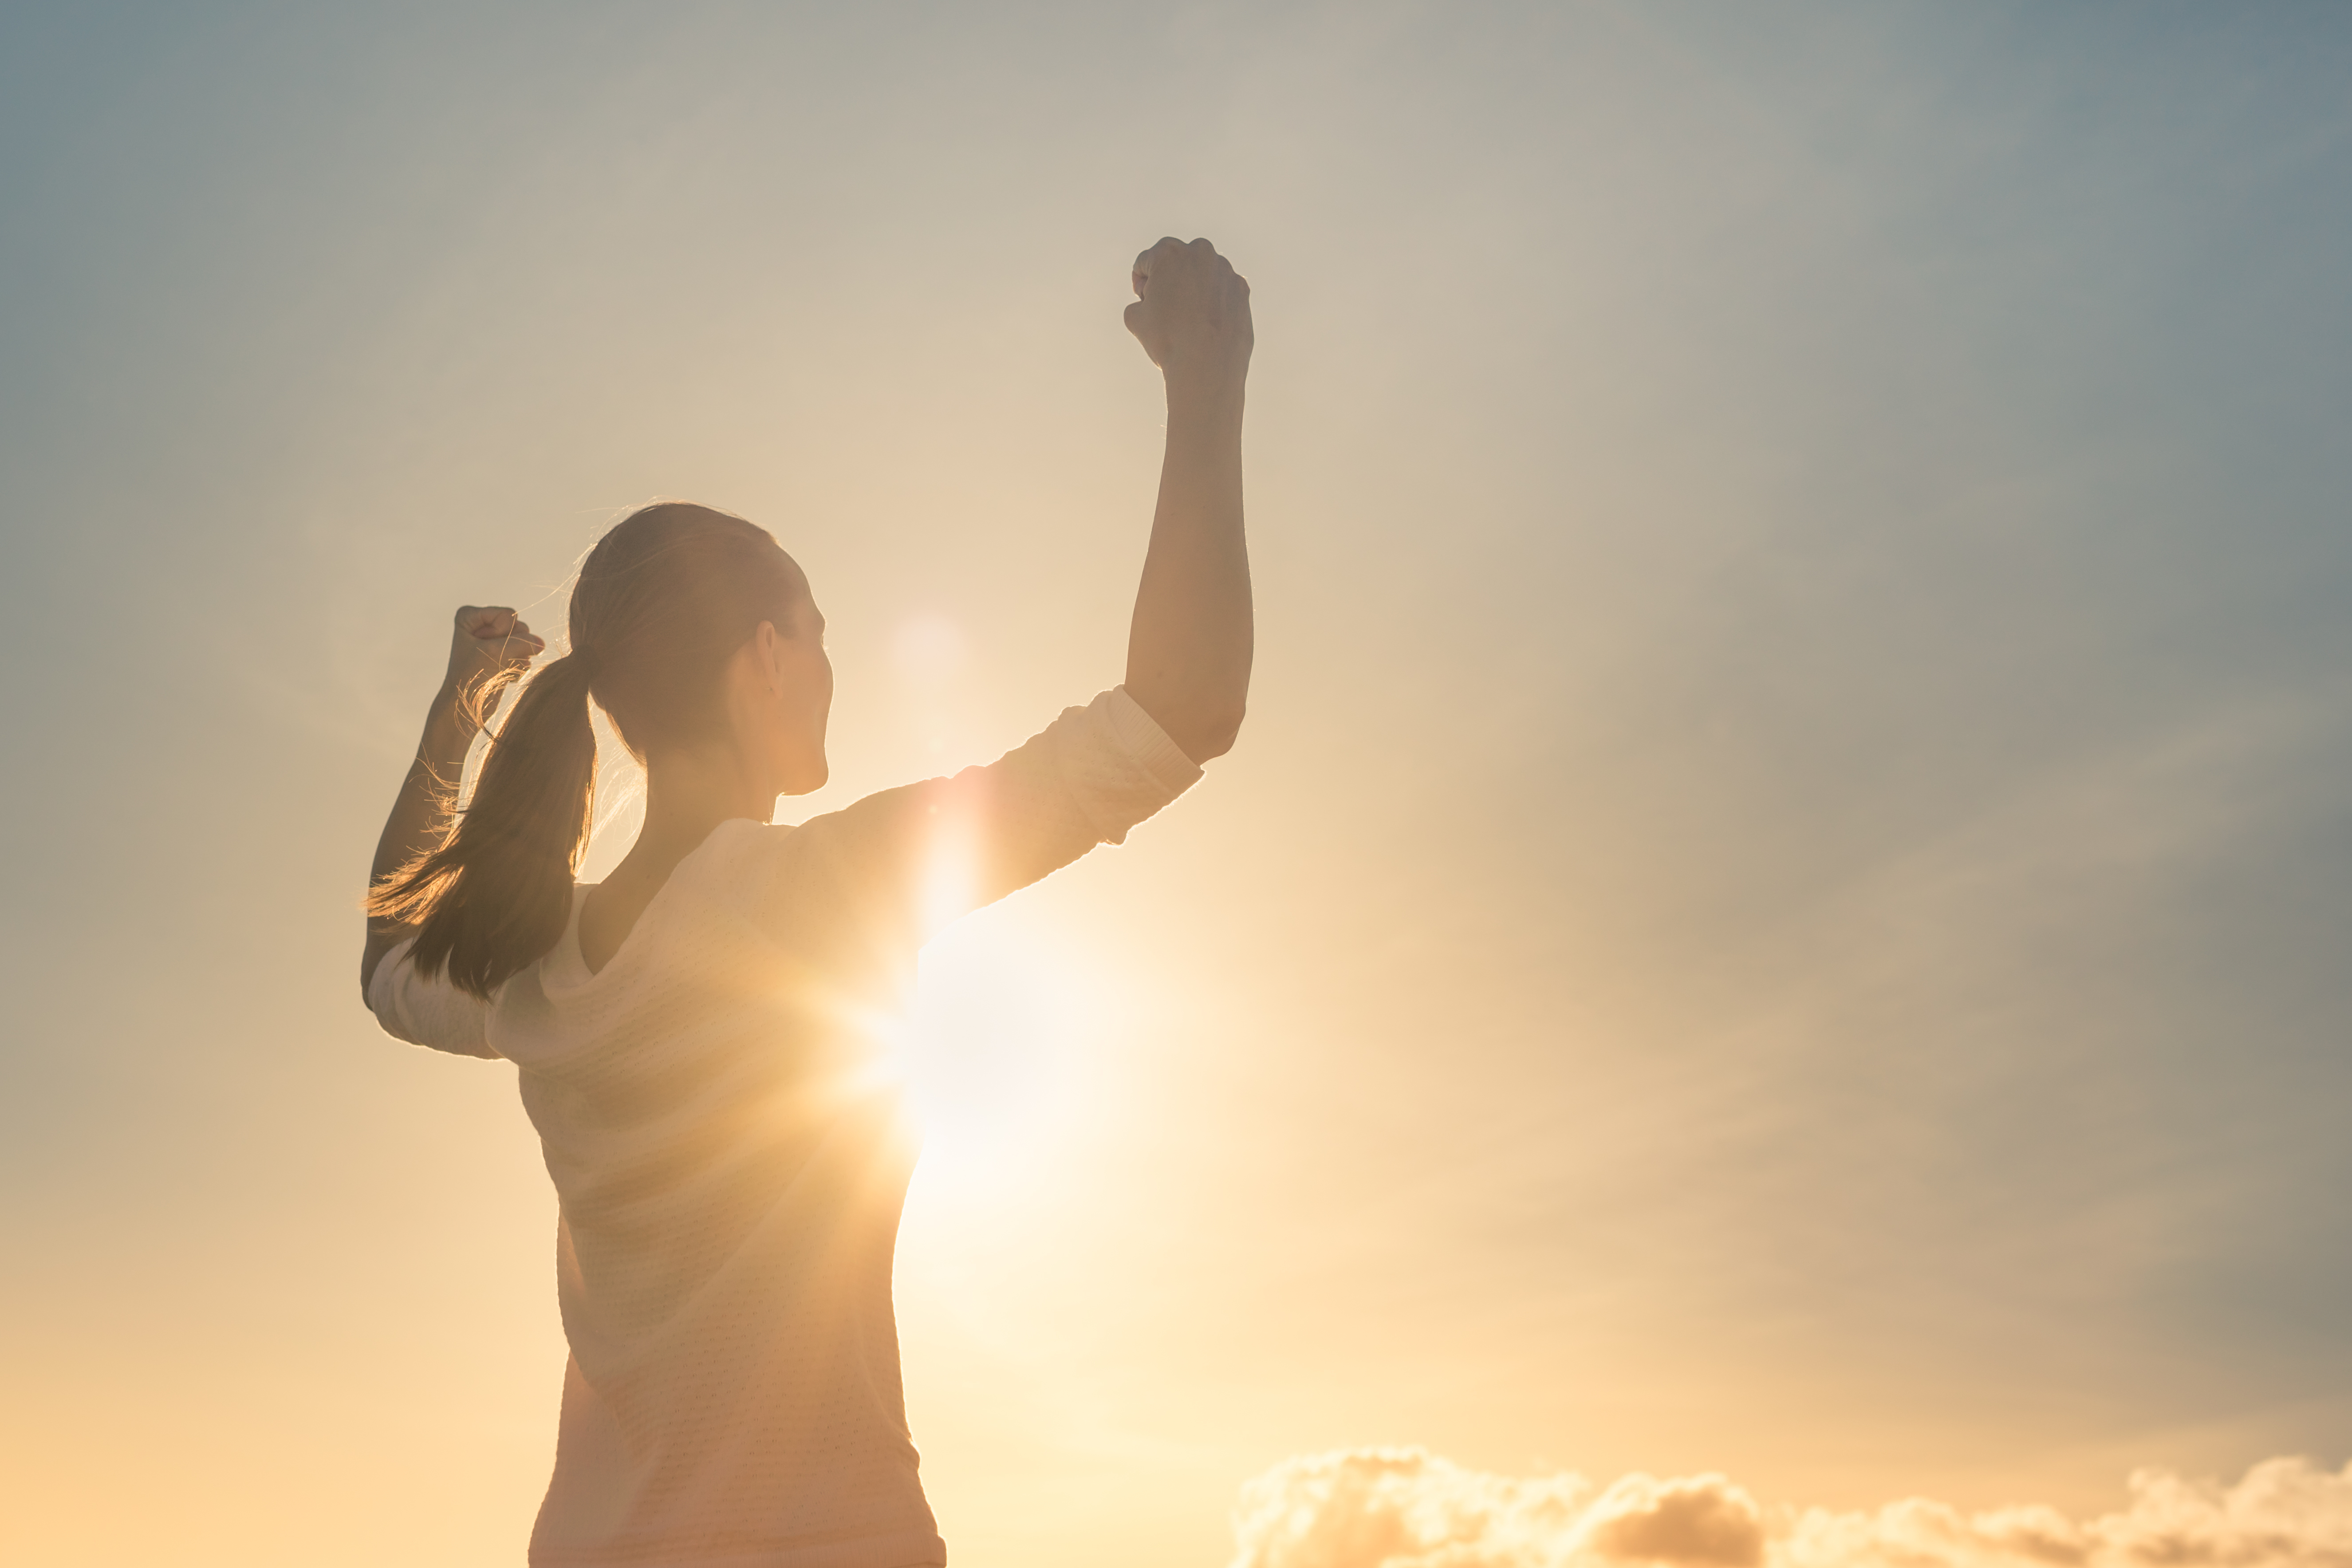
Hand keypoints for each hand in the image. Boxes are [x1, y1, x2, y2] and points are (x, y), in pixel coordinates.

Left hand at [440, 604, 544, 721]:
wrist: (466, 707)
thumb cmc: (471, 677)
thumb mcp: (496, 652)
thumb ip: (523, 642)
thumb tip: (542, 644)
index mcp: (470, 616)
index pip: (507, 615)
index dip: (501, 634)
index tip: (483, 649)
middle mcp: (482, 625)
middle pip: (518, 626)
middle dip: (512, 646)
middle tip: (493, 660)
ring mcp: (494, 641)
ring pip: (524, 641)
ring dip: (516, 658)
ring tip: (499, 669)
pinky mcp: (504, 656)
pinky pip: (525, 654)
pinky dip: (518, 667)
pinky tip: (504, 676)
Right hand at [1125, 237, 1251, 384]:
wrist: (1207, 366)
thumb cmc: (1168, 340)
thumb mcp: (1134, 318)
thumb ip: (1139, 300)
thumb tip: (1148, 301)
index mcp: (1168, 252)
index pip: (1145, 262)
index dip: (1140, 284)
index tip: (1145, 302)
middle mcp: (1200, 252)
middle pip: (1176, 262)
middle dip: (1169, 279)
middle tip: (1166, 308)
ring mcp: (1225, 269)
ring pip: (1201, 275)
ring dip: (1194, 289)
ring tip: (1189, 320)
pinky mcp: (1242, 288)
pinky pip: (1222, 290)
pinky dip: (1215, 302)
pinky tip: (1208, 324)